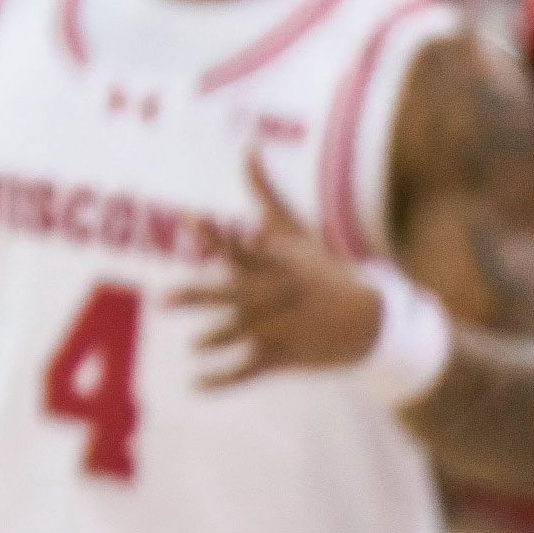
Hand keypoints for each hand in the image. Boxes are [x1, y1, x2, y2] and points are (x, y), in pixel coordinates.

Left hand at [176, 156, 382, 388]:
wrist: (369, 318)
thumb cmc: (322, 267)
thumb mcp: (294, 230)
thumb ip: (265, 192)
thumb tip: (248, 149)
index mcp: (273, 264)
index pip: (239, 246)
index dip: (216, 233)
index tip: (190, 218)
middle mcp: (273, 296)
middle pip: (231, 295)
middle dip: (200, 297)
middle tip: (164, 299)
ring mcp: (277, 328)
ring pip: (240, 335)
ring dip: (217, 341)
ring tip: (194, 344)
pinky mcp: (282, 356)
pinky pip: (247, 370)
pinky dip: (222, 380)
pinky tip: (195, 383)